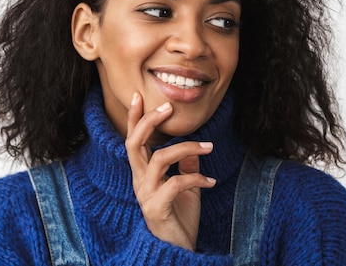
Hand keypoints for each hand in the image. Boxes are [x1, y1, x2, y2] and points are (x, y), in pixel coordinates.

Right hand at [125, 92, 215, 250]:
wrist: (176, 251)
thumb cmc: (178, 218)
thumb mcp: (186, 188)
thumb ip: (186, 167)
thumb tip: (194, 149)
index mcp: (143, 173)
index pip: (134, 140)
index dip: (135, 119)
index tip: (139, 96)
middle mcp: (139, 181)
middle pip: (134, 144)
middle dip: (149, 122)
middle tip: (168, 107)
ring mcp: (145, 195)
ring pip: (159, 159)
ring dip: (186, 148)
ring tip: (208, 147)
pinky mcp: (156, 208)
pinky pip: (176, 184)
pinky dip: (196, 179)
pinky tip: (211, 182)